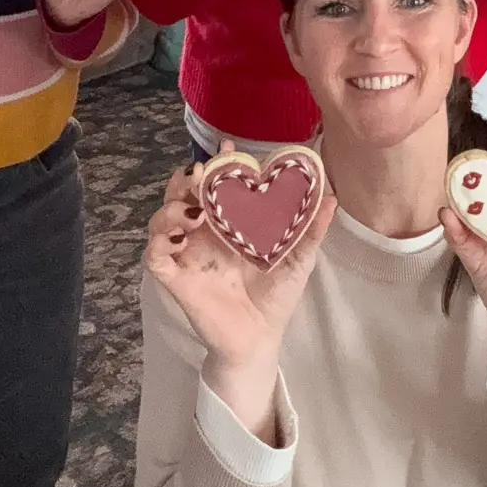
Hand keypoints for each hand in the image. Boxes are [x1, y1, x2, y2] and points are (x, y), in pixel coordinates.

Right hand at [145, 156, 335, 438]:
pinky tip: (180, 236)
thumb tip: (332, 197)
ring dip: (171, 206)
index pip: (216, 184)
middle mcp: (204, 233)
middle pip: (181, 193)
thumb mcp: (299, 259)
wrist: (260, 339)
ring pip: (162, 219)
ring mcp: (188, 254)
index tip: (227, 147)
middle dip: (185, 179)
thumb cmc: (276, 296)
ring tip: (194, 209)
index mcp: (230, 222)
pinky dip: (160, 241)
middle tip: (202, 176)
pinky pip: (155, 255)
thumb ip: (311, 229)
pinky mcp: (177, 278)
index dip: (218, 163)